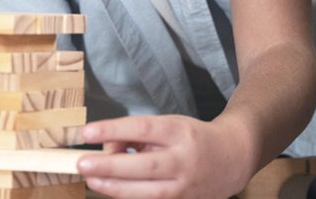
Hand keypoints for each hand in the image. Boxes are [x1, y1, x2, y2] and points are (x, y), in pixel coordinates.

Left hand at [77, 115, 256, 198]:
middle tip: (82, 163)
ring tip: (91, 180)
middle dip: (109, 166)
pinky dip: (130, 197)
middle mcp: (185, 160)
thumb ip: (139, 136)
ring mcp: (186, 187)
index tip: (87, 132)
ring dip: (114, 188)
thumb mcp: (169, 125)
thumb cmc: (193, 138)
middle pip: (143, 166)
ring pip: (146, 192)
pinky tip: (113, 190)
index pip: (142, 129)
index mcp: (181, 132)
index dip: (113, 130)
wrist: (234, 158)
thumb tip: (108, 149)